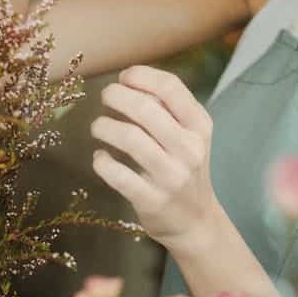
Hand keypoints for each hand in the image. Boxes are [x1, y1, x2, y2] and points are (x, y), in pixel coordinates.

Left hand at [91, 66, 219, 250]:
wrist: (196, 220)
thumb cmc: (185, 168)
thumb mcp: (190, 135)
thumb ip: (168, 109)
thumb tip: (129, 81)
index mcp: (200, 126)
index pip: (171, 87)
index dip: (141, 75)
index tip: (124, 77)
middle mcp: (189, 148)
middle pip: (146, 109)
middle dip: (116, 96)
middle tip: (104, 97)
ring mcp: (171, 176)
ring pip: (130, 138)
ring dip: (104, 126)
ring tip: (98, 126)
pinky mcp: (152, 200)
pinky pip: (118, 174)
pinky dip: (102, 161)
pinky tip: (100, 157)